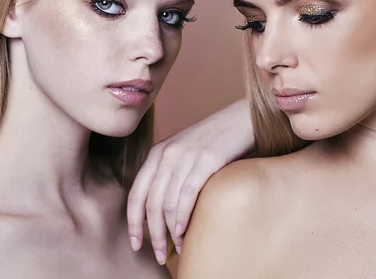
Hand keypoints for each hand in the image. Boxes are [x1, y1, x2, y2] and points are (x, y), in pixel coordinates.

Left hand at [126, 99, 253, 264]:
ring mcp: (185, 156)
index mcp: (157, 153)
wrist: (242, 118)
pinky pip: (187, 196)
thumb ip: (171, 177)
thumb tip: (163, 218)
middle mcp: (166, 154)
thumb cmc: (215, 142)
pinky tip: (185, 233)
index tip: (136, 244)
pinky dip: (183, 219)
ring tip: (178, 248)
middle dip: (152, 235)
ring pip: (168, 204)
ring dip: (170, 232)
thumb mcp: (184, 154)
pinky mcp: (206, 160)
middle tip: (159, 255)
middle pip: (150, 203)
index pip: (136, 194)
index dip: (133, 223)